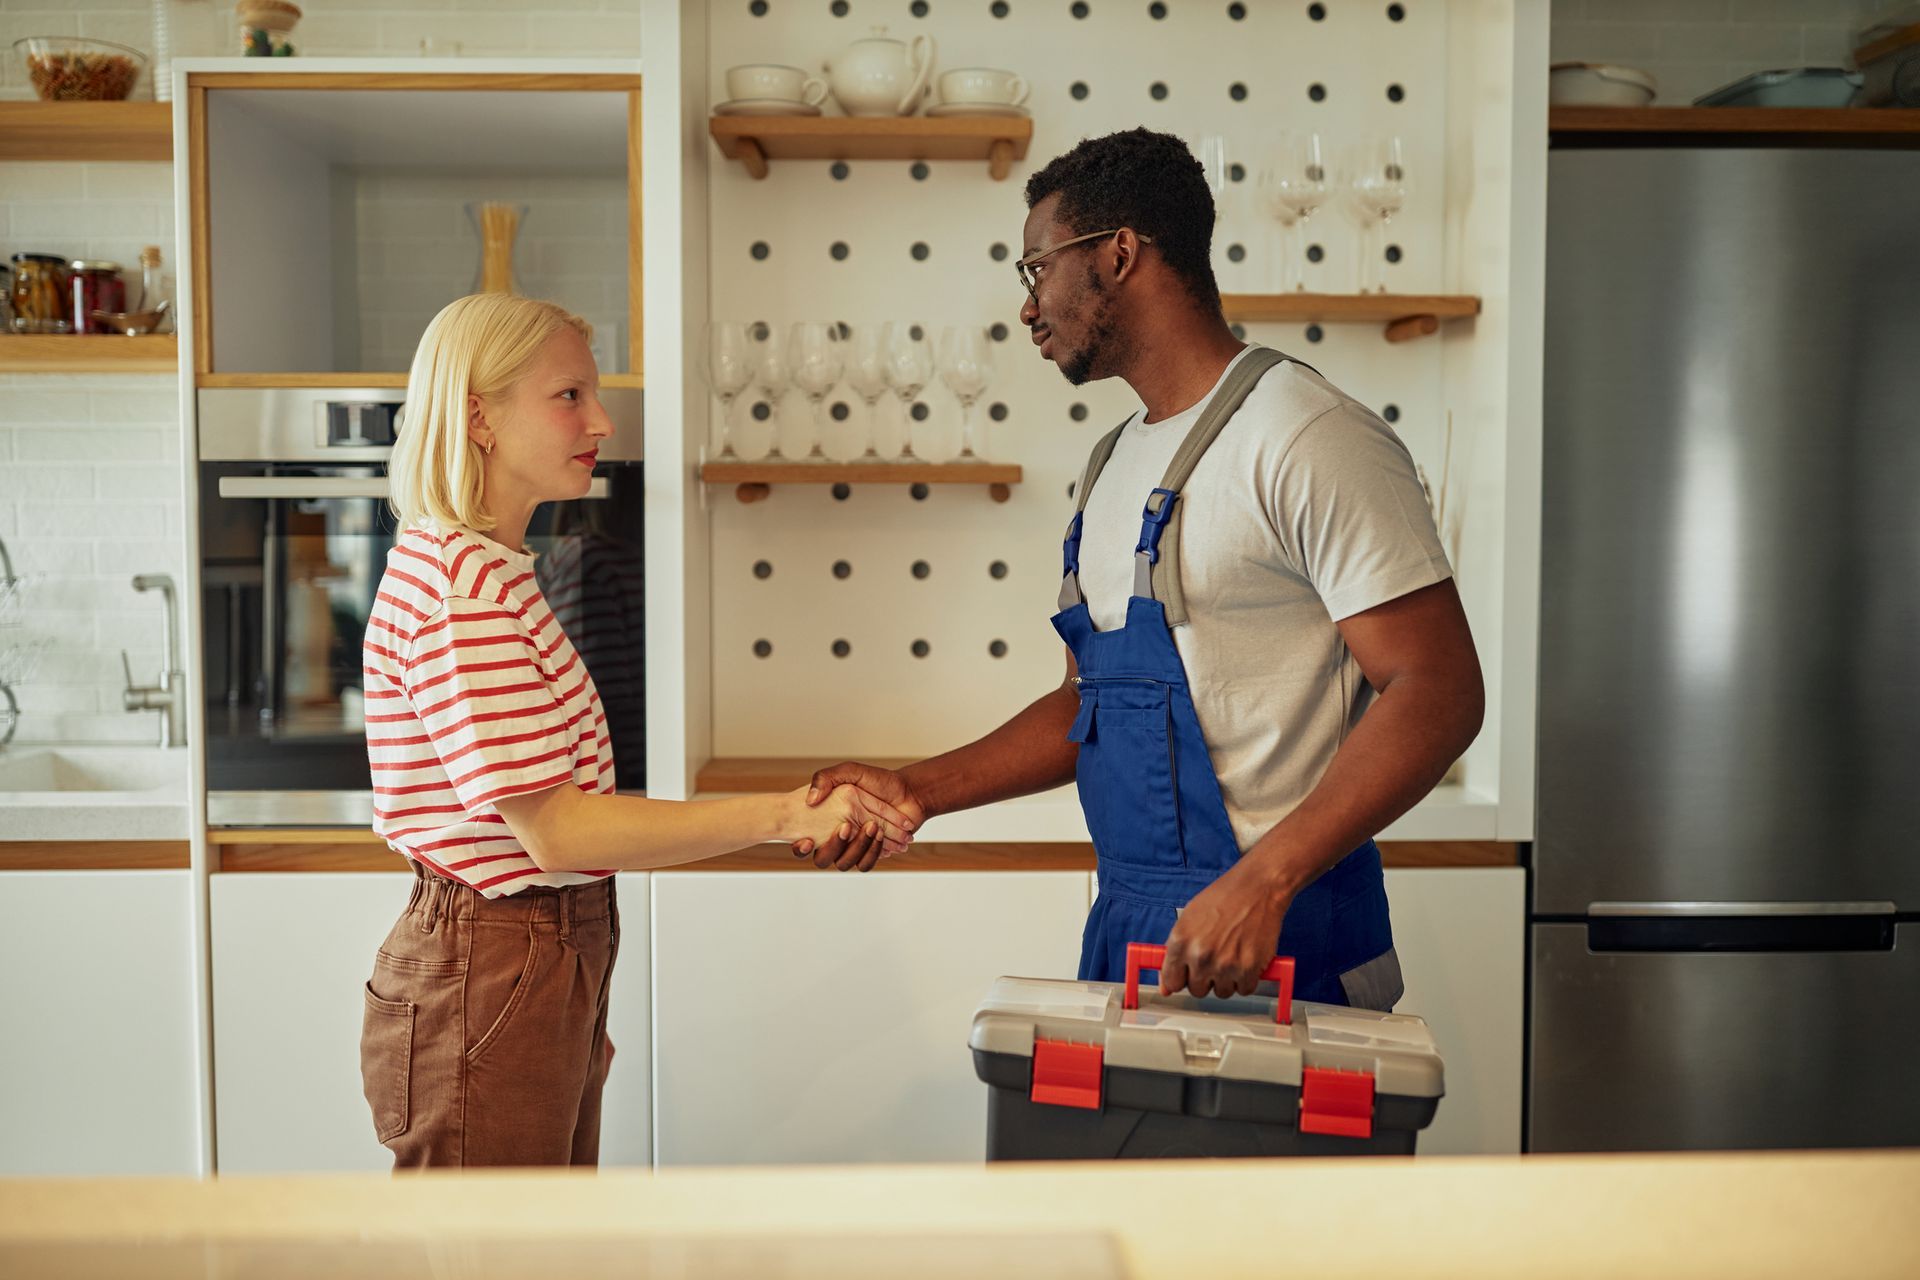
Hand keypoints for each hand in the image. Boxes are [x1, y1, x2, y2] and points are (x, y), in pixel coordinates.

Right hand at [783, 783, 914, 869]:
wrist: (908, 793)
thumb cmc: (878, 781)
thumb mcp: (850, 771)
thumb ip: (826, 778)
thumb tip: (810, 800)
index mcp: (826, 820)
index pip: (804, 840)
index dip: (800, 847)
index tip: (806, 839)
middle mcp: (836, 837)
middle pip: (823, 857)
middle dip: (833, 846)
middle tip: (847, 827)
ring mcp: (853, 847)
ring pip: (844, 863)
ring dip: (857, 847)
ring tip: (873, 827)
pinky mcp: (870, 855)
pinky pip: (865, 864)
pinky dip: (874, 852)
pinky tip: (882, 836)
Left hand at [1159, 858, 1293, 998]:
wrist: (1257, 888)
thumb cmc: (1224, 898)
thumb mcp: (1188, 918)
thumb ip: (1174, 952)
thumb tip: (1166, 986)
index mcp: (1181, 942)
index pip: (1171, 981)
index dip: (1180, 979)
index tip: (1186, 976)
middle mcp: (1200, 956)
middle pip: (1197, 990)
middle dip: (1205, 978)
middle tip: (1215, 959)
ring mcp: (1225, 965)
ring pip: (1221, 992)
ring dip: (1227, 980)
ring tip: (1232, 956)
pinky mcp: (1249, 969)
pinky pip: (1244, 989)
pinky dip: (1247, 979)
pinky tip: (1246, 959)